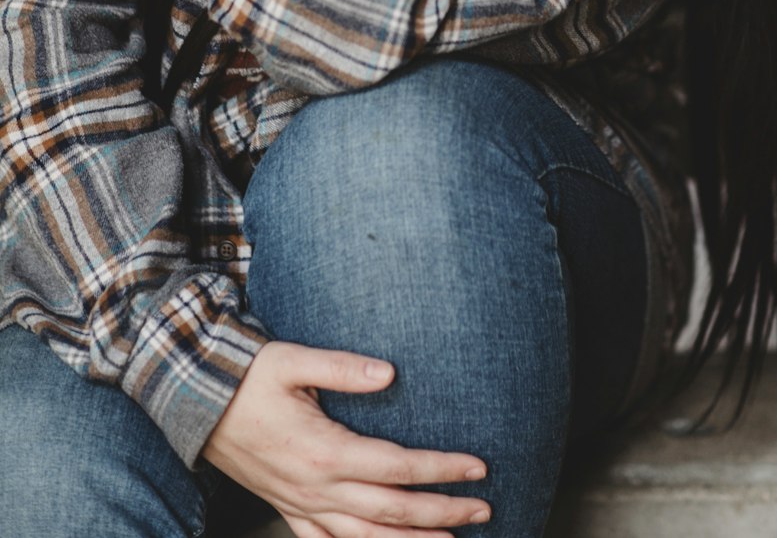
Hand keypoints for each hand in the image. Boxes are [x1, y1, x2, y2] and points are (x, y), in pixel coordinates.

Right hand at [201, 340, 492, 537]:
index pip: (398, 467)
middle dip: (442, 514)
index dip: (441, 470)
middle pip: (391, 511)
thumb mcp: (293, 360)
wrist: (195, 401)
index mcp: (324, 451)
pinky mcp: (288, 509)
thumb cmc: (247, 376)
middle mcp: (316, 488)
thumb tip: (390, 372)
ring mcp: (300, 505)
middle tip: (484, 509)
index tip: (478, 468)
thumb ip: (343, 368)